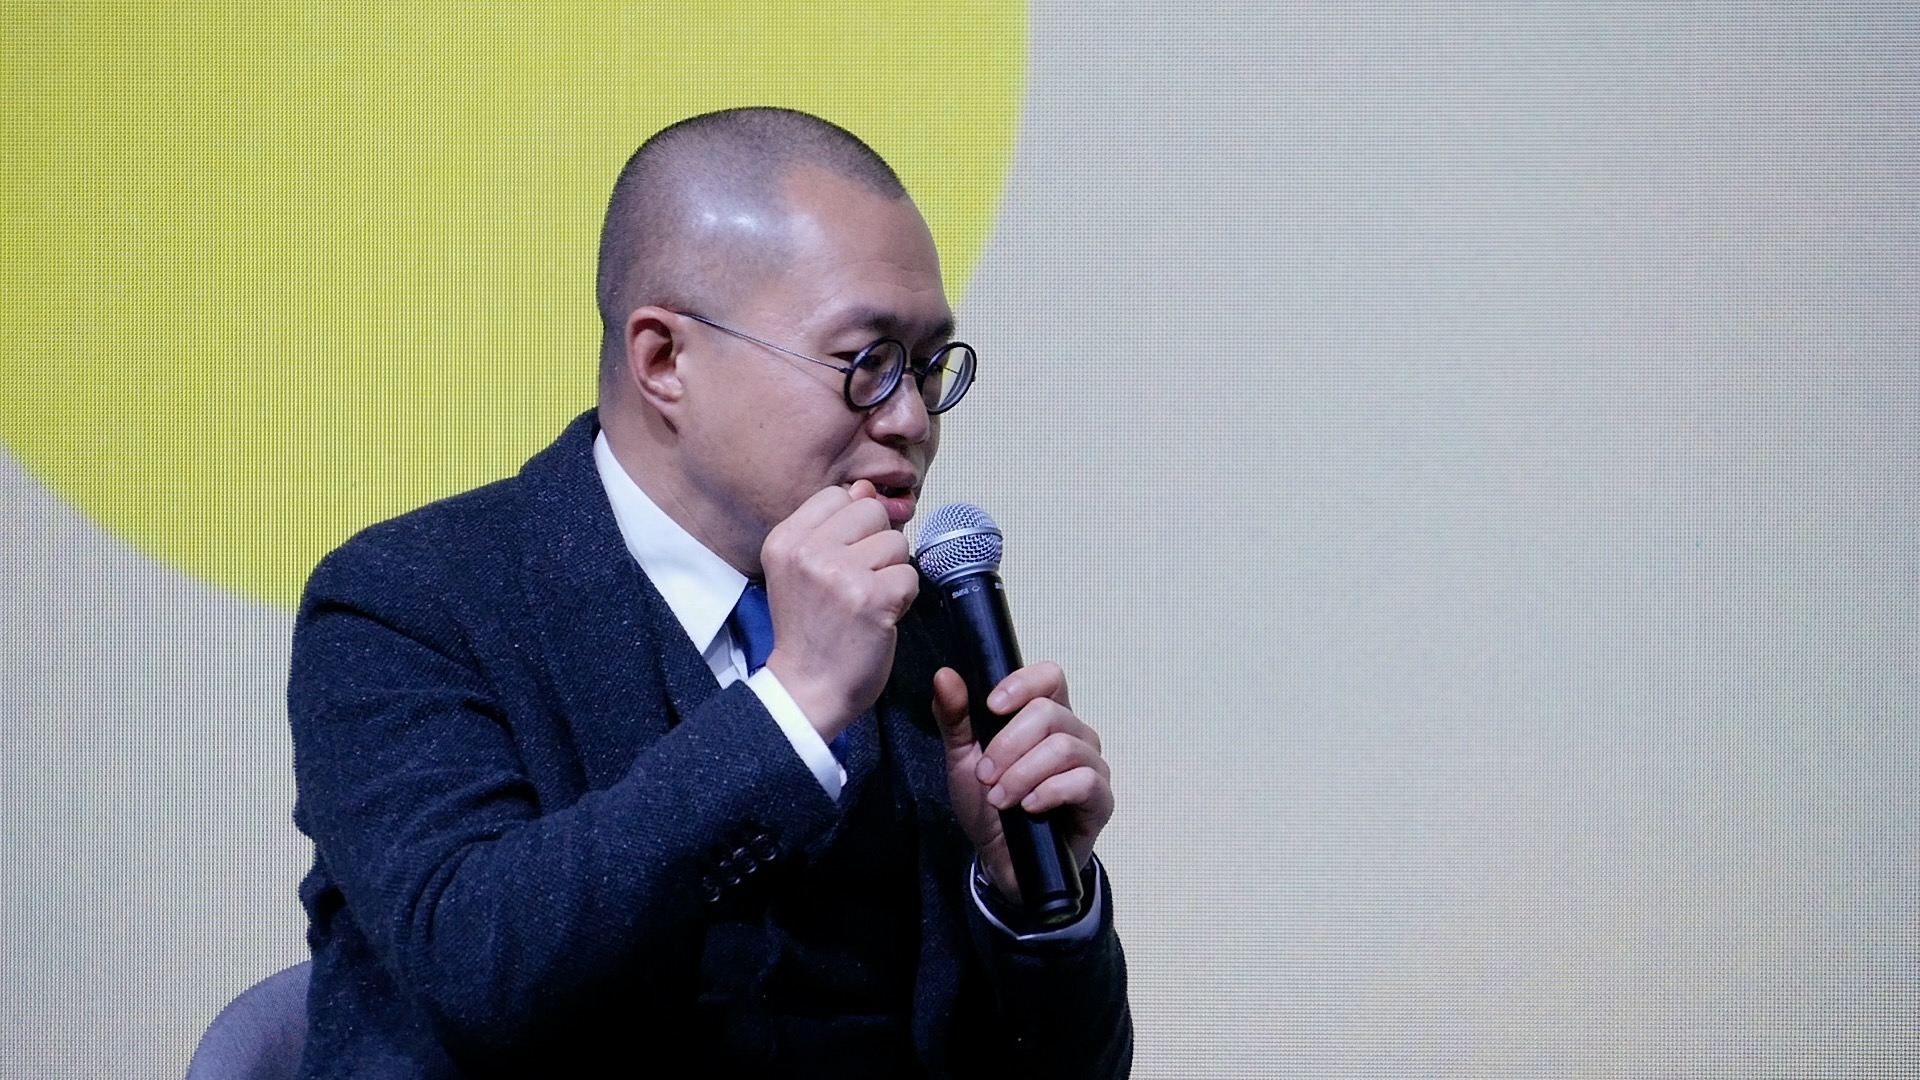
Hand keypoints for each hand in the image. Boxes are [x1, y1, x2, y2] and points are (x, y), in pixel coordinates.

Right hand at [761, 480, 919, 739]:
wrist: (807, 689)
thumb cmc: (809, 632)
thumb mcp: (802, 570)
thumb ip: (832, 527)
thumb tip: (865, 488)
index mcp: (785, 540)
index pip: (840, 496)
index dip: (853, 526)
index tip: (843, 558)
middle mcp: (808, 552)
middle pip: (873, 513)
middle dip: (877, 547)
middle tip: (856, 584)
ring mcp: (840, 574)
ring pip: (896, 543)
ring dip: (892, 573)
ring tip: (866, 601)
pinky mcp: (872, 598)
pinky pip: (910, 575)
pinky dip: (903, 598)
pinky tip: (879, 617)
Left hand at [933, 662, 1113, 901]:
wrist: (1002, 859)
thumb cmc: (990, 804)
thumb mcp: (963, 760)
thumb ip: (955, 717)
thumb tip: (945, 675)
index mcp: (1046, 716)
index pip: (1049, 677)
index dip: (1022, 685)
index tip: (991, 707)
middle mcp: (1075, 735)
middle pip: (1050, 713)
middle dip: (1009, 744)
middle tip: (985, 774)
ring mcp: (1091, 766)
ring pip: (1065, 747)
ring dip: (1022, 773)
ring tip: (1000, 798)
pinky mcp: (1100, 800)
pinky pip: (1083, 782)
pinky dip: (1048, 792)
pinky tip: (1028, 807)